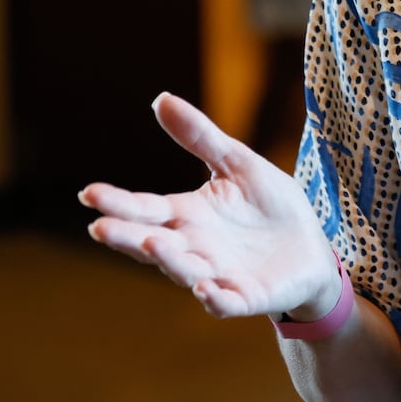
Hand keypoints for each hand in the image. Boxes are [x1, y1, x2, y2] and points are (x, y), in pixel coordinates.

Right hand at [79, 92, 339, 319]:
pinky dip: (214, 299)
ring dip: (167, 260)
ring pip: (184, 271)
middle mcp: (194, 247)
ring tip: (149, 243)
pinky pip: (226, 302)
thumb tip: (161, 98)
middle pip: (153, 242)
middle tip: (99, 227)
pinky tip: (204, 290)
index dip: (118, 202)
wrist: (312, 245)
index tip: (88, 193)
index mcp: (187, 215)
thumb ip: (199, 137)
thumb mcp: (237, 163)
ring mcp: (218, 274)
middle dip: (126, 237)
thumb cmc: (269, 205)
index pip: (146, 208)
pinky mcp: (247, 296)